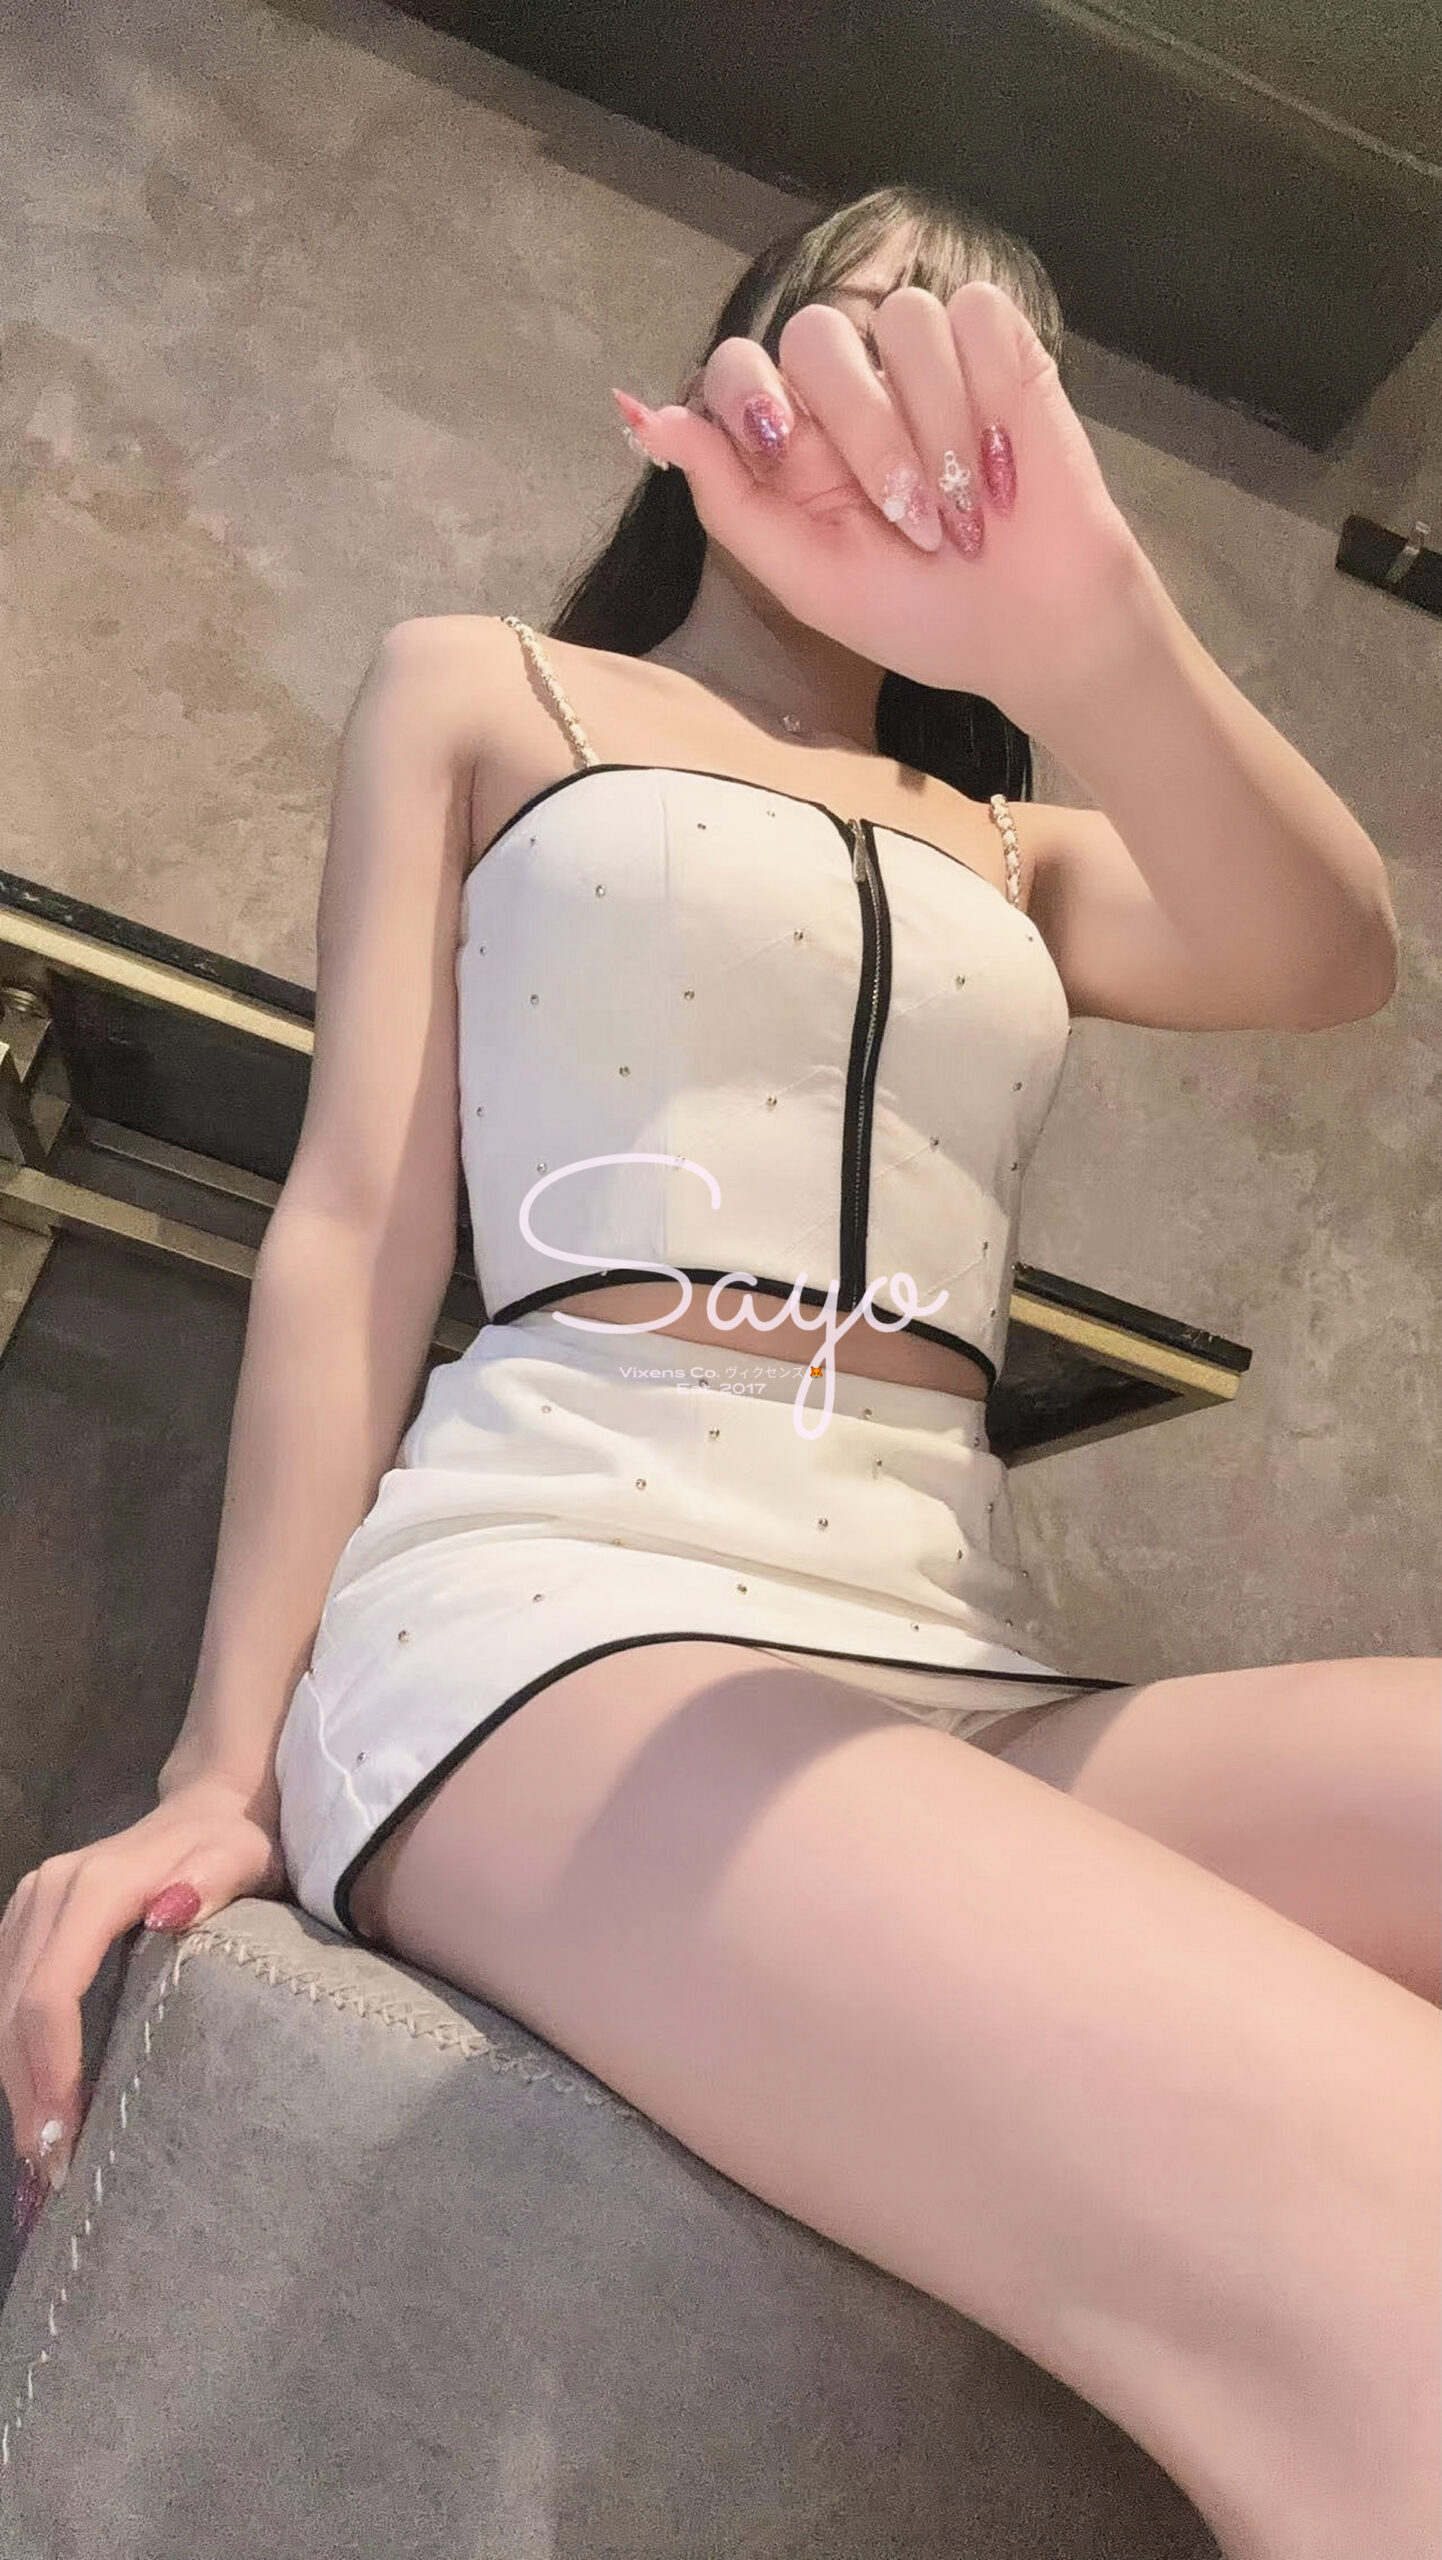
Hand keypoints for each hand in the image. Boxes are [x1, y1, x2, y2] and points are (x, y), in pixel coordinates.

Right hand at [2, 1777, 287, 2239]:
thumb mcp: (242, 1857)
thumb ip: (212, 1879)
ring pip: (1, 2007)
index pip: (51, 1992)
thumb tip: (168, 1912)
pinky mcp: (28, 1921)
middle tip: (52, 2170)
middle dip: (26, 2093)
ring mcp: (31, 1905)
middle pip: (15, 2010)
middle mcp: (48, 1893)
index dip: (50, 2071)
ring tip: (44, 2152)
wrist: (213, 1804)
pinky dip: (16, 2051)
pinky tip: (36, 2098)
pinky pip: (7, 1994)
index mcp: (94, 1888)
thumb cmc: (236, 1842)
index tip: (64, 2140)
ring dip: (15, 2080)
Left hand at [613, 279, 1155, 736]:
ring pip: (901, 319)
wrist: (1031, 632)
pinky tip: (1000, 462)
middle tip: (910, 521)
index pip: (739, 365)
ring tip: (966, 511)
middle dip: (865, 435)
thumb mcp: (807, 578)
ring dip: (936, 427)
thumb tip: (642, 416)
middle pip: (817, 333)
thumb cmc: (919, 615)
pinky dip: (986, 391)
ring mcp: (924, 362)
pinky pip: (972, 313)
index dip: (754, 396)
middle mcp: (851, 390)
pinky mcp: (999, 346)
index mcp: (793, 441)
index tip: (786, 452)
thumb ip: (726, 498)